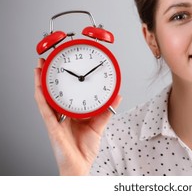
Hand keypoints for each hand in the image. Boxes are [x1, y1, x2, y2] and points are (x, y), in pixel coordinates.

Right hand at [34, 58, 121, 174]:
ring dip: (41, 82)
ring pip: (45, 97)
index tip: (66, 64)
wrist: (80, 166)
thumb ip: (106, 109)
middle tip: (47, 60)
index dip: (64, 79)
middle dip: (48, 76)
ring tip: (39, 67)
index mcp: (70, 112)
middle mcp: (60, 114)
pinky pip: (45, 110)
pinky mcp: (52, 127)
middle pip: (53, 91)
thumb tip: (117, 95)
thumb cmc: (84, 148)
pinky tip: (39, 87)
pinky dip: (41, 98)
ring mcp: (55, 120)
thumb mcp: (98, 125)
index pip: (66, 92)